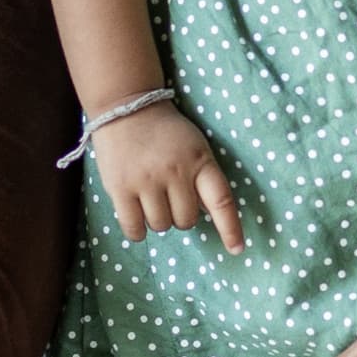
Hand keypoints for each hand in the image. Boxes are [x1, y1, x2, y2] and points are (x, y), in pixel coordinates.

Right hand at [92, 100, 242, 249]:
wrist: (126, 107)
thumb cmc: (164, 132)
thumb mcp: (195, 147)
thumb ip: (203, 178)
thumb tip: (206, 217)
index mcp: (200, 160)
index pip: (221, 201)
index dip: (230, 228)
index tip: (236, 249)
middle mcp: (175, 171)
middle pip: (186, 221)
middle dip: (179, 215)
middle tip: (168, 195)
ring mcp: (146, 180)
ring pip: (161, 226)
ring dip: (157, 219)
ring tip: (150, 197)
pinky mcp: (120, 188)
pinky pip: (134, 228)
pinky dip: (137, 229)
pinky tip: (135, 213)